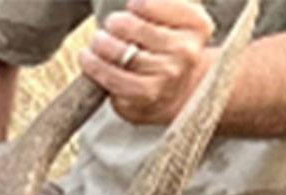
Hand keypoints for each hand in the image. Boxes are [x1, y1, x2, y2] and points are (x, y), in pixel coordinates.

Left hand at [76, 0, 216, 126]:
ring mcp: (169, 76)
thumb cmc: (167, 46)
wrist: (175, 93)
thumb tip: (130, 2)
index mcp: (196, 24)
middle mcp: (187, 51)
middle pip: (130, 25)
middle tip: (111, 27)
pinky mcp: (148, 95)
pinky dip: (95, 66)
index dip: (135, 5)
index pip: (149, 4)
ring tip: (98, 43)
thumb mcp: (175, 16)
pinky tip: (89, 59)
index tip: (133, 9)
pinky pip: (114, 77)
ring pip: (121, 52)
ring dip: (100, 45)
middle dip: (113, 24)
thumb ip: (161, 2)